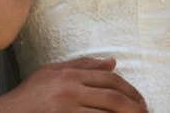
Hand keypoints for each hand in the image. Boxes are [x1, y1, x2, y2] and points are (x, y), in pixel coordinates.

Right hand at [0, 57, 147, 112]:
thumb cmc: (30, 95)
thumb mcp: (52, 72)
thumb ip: (82, 66)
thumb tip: (112, 62)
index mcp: (69, 74)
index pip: (109, 80)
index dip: (130, 90)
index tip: (140, 100)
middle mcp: (70, 90)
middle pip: (113, 98)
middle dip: (135, 107)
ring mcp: (68, 109)